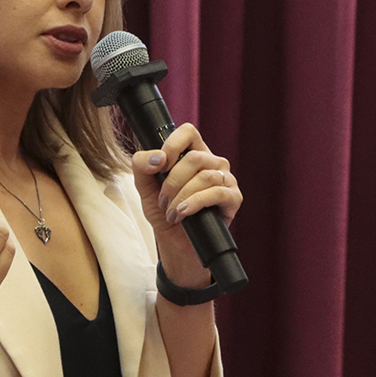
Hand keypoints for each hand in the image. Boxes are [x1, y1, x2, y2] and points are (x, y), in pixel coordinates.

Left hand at [131, 123, 242, 287]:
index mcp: (194, 153)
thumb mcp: (146, 188)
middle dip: (172, 182)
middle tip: (163, 201)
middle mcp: (213, 163)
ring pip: (204, 176)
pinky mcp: (234, 198)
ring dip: (181, 196)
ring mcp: (226, 179)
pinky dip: (195, 203)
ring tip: (172, 212)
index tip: (159, 165)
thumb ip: (142, 166)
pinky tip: (184, 213)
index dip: (172, 144)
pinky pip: (217, 193)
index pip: (188, 132)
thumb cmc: (165, 213)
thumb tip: (157, 158)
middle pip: (194, 157)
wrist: (177, 244)